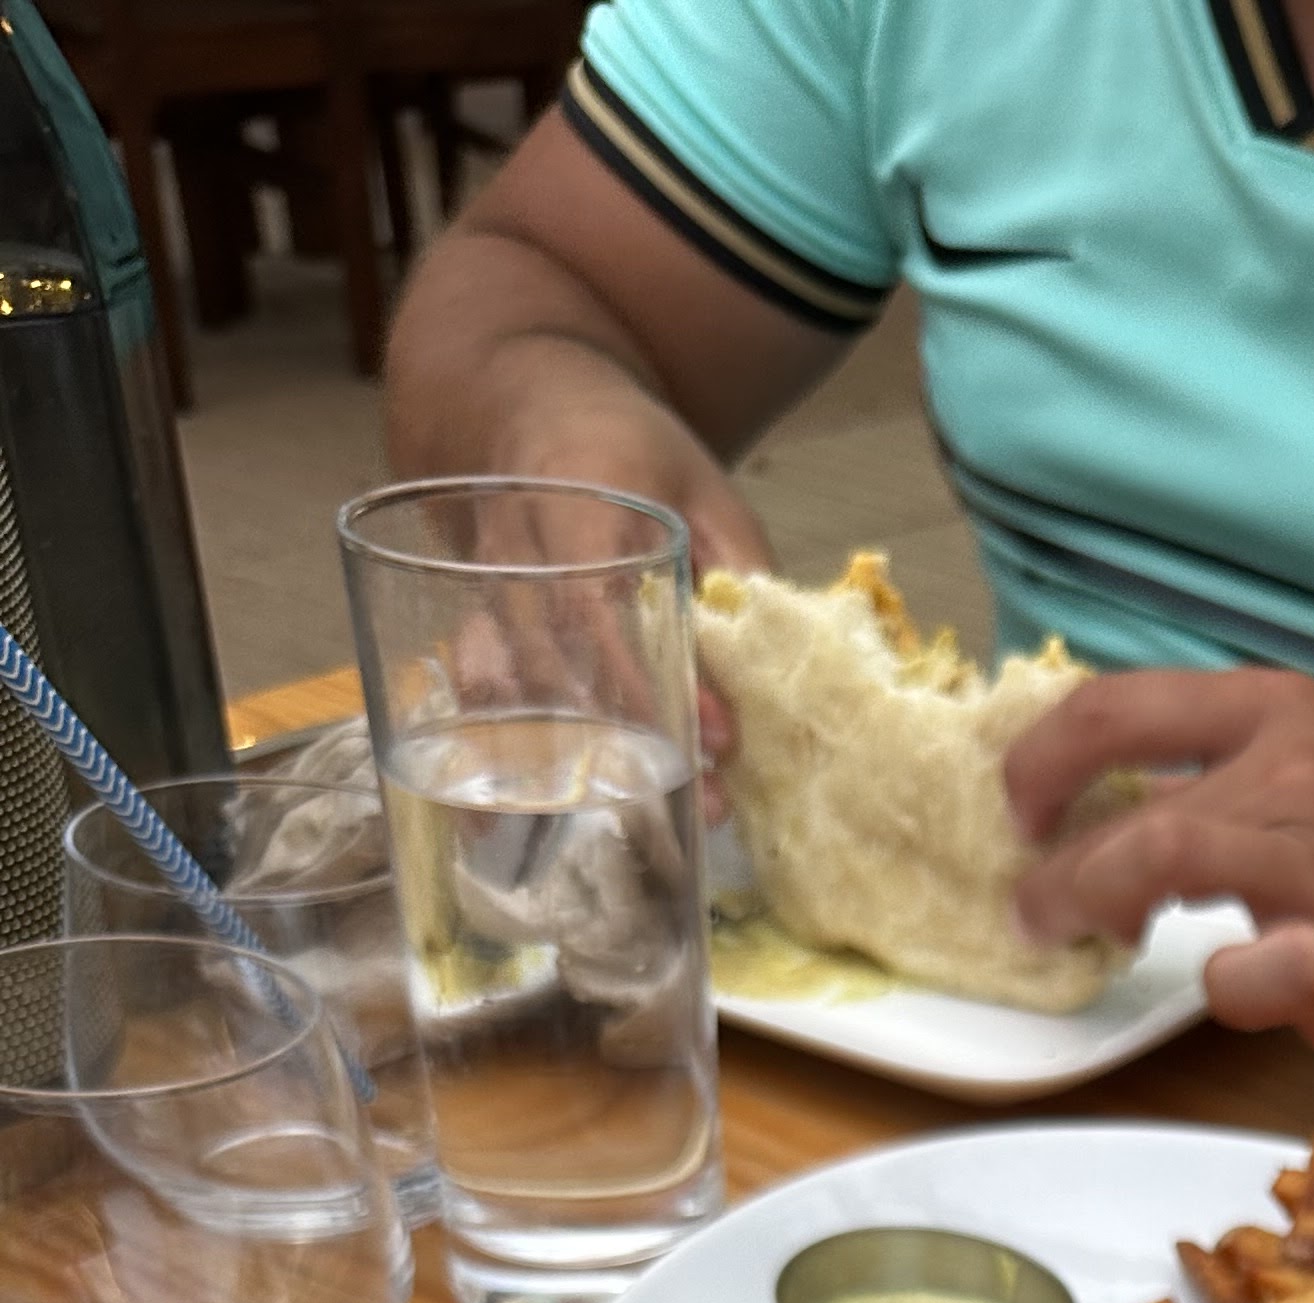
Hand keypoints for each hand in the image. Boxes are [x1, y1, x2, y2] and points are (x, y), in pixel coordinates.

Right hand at [476, 345, 769, 804]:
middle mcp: (512, 542)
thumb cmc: (628, 453)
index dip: (656, 682)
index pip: (604, 604)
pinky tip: (515, 822)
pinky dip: (497, 757)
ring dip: (561, 763)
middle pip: (554, 659)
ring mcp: (478, 584)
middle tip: (699, 802)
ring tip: (622, 824)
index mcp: (576, 495)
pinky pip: (472, 694)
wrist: (526, 402)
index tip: (720, 738)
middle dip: (626, 741)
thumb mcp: (701, 486)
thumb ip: (738, 562)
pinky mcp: (469, 620)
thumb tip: (777, 659)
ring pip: (500, 685)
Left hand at [1000, 670, 1313, 1059]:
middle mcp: (1300, 775)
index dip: (1043, 759)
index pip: (1119, 706)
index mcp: (1282, 713)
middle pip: (1134, 805)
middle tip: (1034, 906)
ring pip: (1171, 860)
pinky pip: (1264, 971)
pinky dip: (1229, 984)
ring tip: (1082, 939)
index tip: (1021, 809)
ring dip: (1096, 905)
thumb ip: (1233, 765)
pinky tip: (1229, 985)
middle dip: (1055, 864)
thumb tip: (1115, 795)